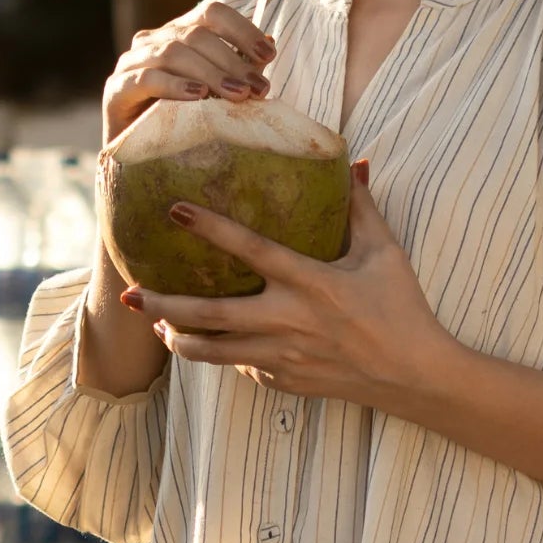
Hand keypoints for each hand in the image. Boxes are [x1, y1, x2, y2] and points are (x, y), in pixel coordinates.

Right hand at [102, 0, 274, 146]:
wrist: (139, 161)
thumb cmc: (181, 125)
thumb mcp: (218, 95)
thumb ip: (238, 70)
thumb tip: (270, 44)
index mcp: (178, 34)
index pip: (211, 14)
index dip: (242, 30)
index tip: (269, 54)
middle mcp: (152, 41)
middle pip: (195, 35)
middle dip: (232, 61)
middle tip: (258, 89)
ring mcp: (131, 63)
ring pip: (172, 52)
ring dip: (210, 73)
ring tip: (236, 95)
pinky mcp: (116, 89)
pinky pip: (146, 79)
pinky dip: (174, 86)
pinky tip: (197, 96)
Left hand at [121, 166, 453, 411]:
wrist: (414, 377)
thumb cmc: (401, 309)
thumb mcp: (385, 252)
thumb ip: (362, 206)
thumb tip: (355, 161)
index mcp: (310, 282)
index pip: (250, 250)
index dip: (210, 229)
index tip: (175, 210)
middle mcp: (287, 321)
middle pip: (207, 316)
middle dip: (162, 304)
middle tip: (128, 294)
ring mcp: (281, 356)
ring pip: (211, 353)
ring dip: (177, 339)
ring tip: (156, 324)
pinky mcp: (283, 380)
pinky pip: (240, 366)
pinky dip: (222, 353)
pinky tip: (210, 342)